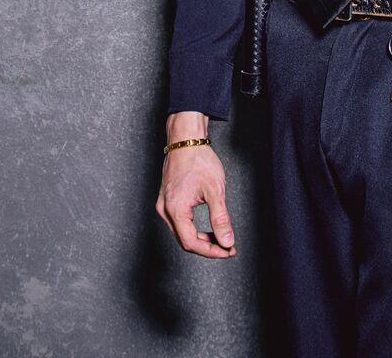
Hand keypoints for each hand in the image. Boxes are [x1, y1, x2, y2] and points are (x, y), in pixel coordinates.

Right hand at [156, 144, 236, 258]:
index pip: (191, 242)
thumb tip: (227, 242)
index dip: (211, 251)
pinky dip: (194, 229)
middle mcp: (165, 209)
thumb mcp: (215, 191)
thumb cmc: (198, 160)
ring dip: (201, 239)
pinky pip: (179, 223)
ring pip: (181, 233)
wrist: (185, 139)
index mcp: (175, 209)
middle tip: (227, 247)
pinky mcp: (167, 200)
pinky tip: (208, 229)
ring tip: (220, 238)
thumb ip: (220, 219)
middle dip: (208, 247)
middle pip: (185, 241)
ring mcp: (164, 205)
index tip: (228, 251)